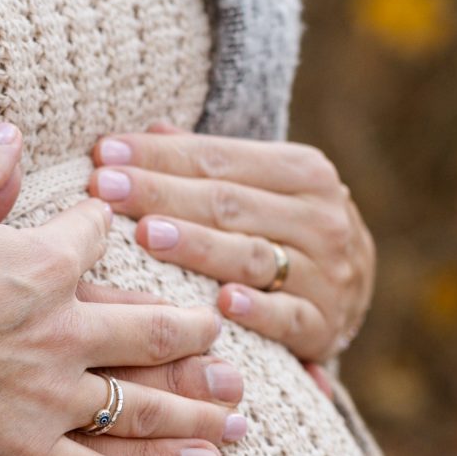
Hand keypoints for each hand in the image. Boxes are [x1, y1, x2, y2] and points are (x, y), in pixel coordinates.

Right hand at [0, 124, 241, 455]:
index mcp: (42, 262)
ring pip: (143, 408)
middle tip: (224, 340)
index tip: (110, 225)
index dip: (103, 227)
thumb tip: (13, 133)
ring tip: (232, 424)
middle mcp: (63, 329)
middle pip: (150, 330)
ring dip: (194, 415)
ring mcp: (50, 395)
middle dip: (194, 334)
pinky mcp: (23, 452)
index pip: (94, 238)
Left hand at [87, 123, 374, 363]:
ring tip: (147, 234)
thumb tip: (151, 130)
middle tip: (105, 189)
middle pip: (229, 203)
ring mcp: (326, 273)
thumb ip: (211, 164)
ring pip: (252, 256)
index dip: (160, 155)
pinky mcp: (324, 325)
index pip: (220, 158)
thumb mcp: (260, 189)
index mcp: (303, 171)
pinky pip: (287, 318)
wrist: (352, 293)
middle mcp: (321, 217)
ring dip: (198, 246)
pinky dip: (257, 311)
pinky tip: (222, 304)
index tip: (104, 153)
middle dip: (162, 193)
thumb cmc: (285, 232)